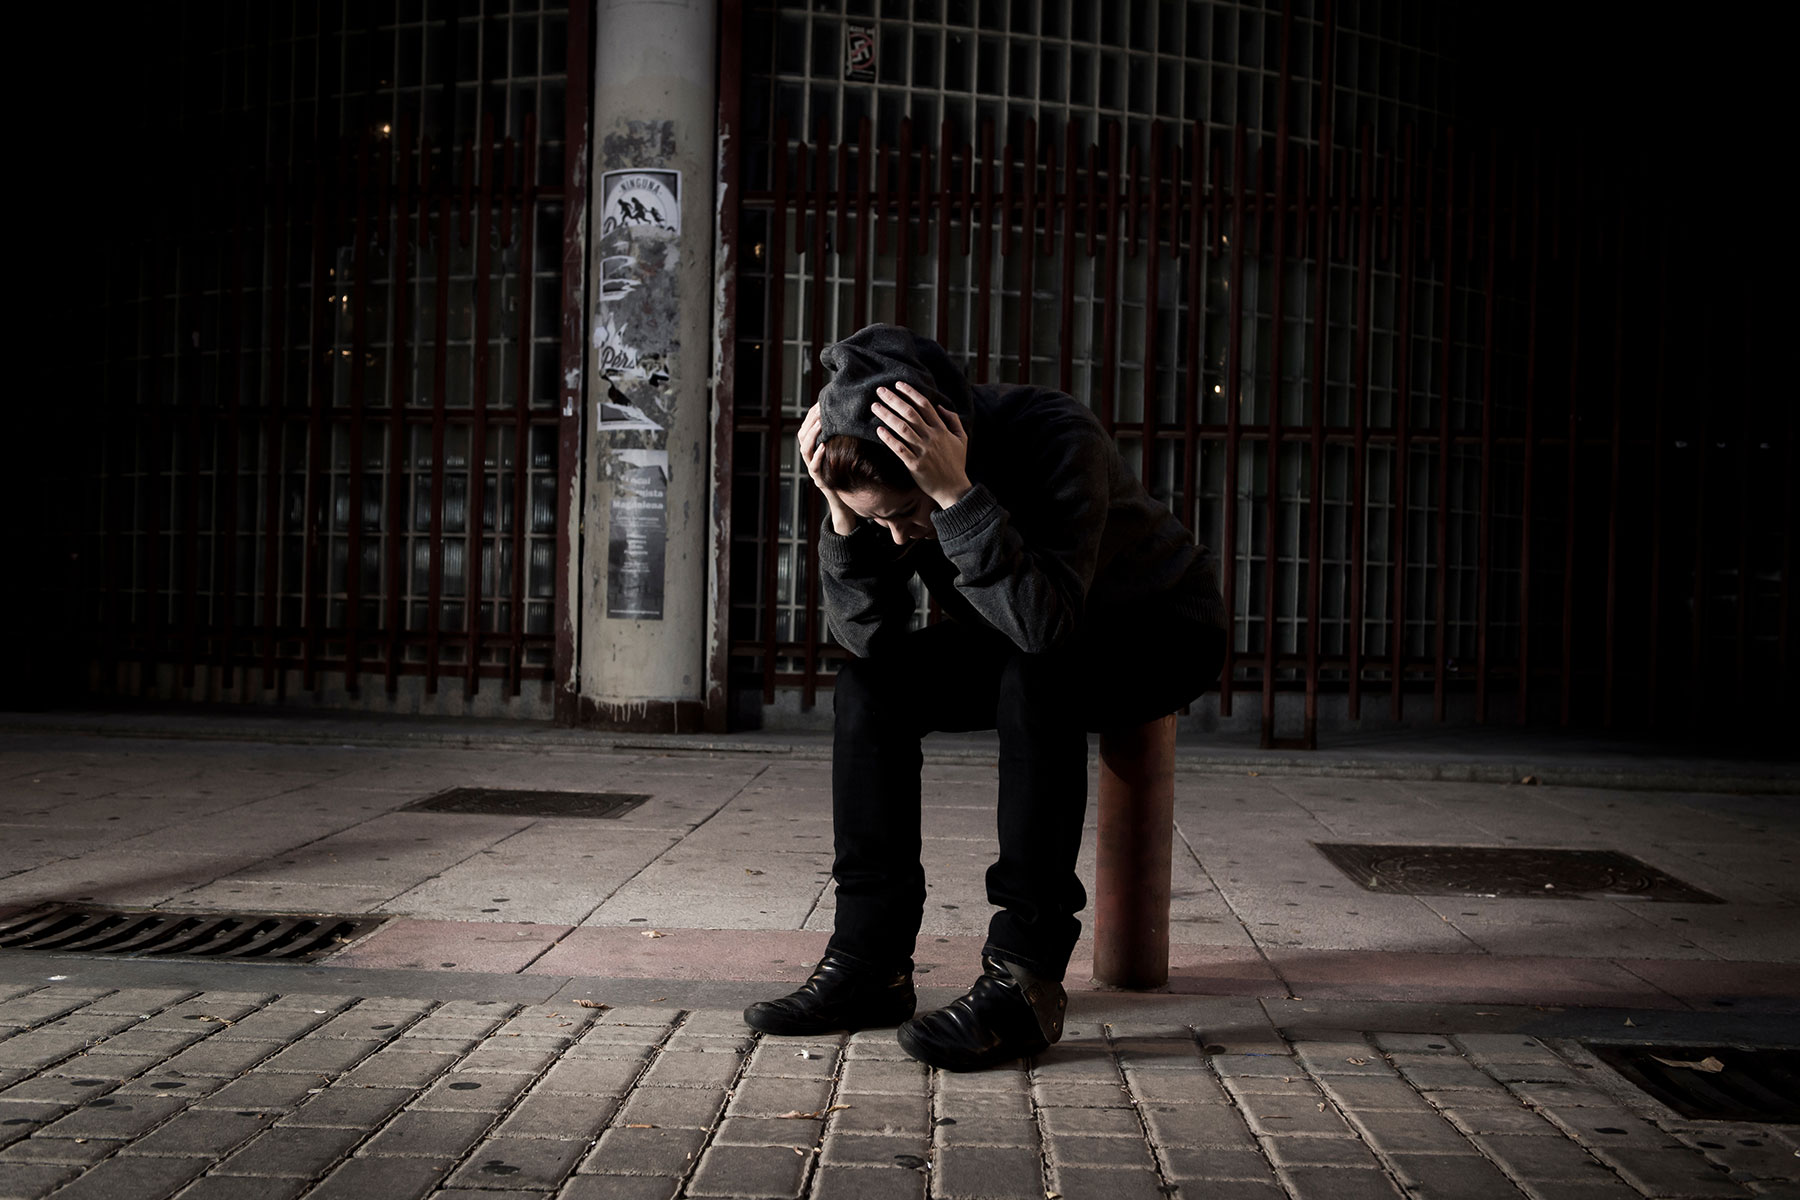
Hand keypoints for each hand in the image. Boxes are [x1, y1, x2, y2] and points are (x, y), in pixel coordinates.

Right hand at [798, 404, 858, 534]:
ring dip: (812, 434)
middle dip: (810, 421)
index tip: (821, 402)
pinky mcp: (819, 479)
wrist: (845, 502)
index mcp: (815, 449)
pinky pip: (813, 467)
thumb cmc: (846, 474)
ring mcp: (813, 468)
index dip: (812, 414)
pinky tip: (824, 446)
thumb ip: (844, 438)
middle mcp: (810, 457)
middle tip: (821, 409)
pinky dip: (818, 456)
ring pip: (804, 449)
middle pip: (802, 435)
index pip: (807, 426)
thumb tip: (855, 417)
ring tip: (821, 423)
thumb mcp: (844, 453)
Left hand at [872, 382, 972, 510]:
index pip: (924, 405)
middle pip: (910, 413)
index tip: (898, 385)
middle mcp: (932, 437)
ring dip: (887, 415)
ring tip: (875, 406)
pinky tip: (878, 430)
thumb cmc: (956, 464)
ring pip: (902, 428)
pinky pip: (899, 449)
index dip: (910, 393)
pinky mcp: (915, 465)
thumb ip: (953, 420)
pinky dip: (889, 439)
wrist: (954, 489)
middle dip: (894, 400)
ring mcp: (923, 451)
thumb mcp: (961, 439)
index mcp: (942, 430)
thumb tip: (940, 406)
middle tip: (880, 390)